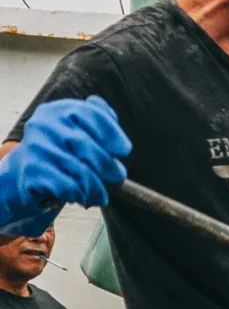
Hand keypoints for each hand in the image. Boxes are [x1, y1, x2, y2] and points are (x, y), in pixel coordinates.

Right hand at [0, 98, 130, 236]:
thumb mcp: (75, 133)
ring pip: (80, 170)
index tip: (124, 150)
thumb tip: (120, 140)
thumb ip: (97, 124)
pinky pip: (68, 186)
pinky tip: (82, 198)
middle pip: (87, 144)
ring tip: (102, 195)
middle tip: (117, 177)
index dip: (111, 132)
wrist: (23, 175)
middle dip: (108, 165)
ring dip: (97, 187)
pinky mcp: (32, 171)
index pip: (90, 113)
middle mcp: (45, 125)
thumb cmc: (59, 154)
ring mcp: (37, 147)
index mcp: (59, 111)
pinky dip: (81, 195)